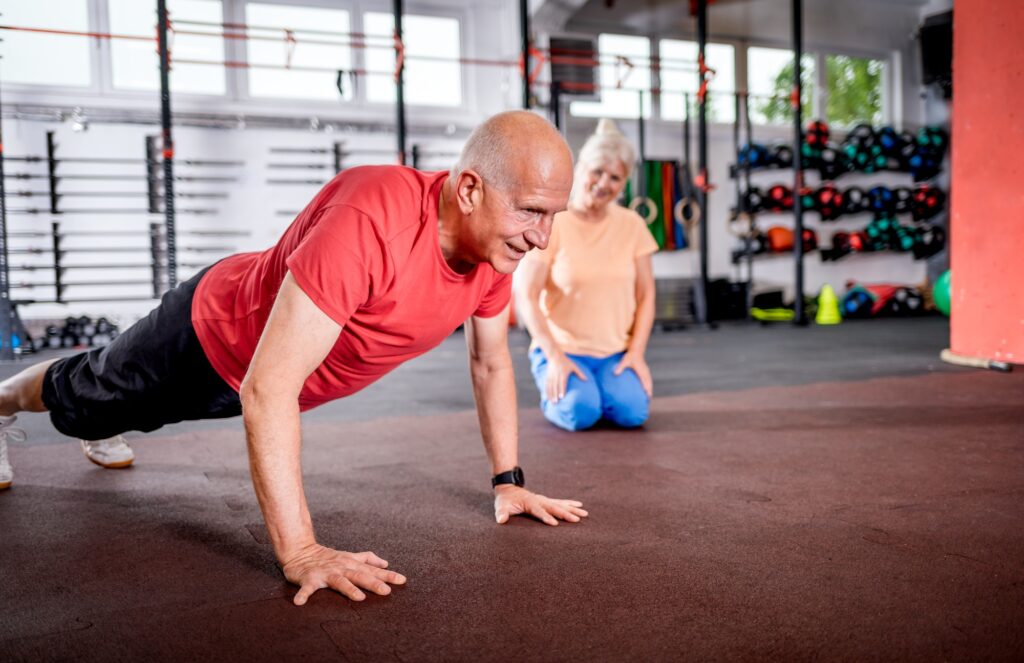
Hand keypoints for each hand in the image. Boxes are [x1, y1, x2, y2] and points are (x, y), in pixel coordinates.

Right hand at [281, 543, 406, 604]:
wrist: (301, 551)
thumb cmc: (328, 557)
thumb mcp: (350, 556)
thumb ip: (368, 559)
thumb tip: (386, 563)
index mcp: (352, 564)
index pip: (373, 570)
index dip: (388, 575)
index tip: (402, 580)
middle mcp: (342, 567)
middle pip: (360, 576)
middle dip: (374, 583)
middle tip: (387, 591)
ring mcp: (326, 573)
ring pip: (340, 581)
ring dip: (349, 589)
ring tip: (359, 598)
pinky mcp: (309, 579)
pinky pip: (307, 588)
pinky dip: (304, 595)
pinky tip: (300, 603)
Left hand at [494, 485, 588, 525]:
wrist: (508, 488)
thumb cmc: (505, 500)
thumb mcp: (501, 505)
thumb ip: (501, 513)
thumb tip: (500, 520)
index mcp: (529, 502)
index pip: (539, 511)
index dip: (546, 517)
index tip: (555, 524)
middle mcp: (539, 500)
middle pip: (554, 507)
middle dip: (565, 514)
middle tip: (576, 520)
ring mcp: (544, 500)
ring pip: (560, 505)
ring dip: (572, 509)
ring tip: (585, 514)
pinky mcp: (546, 501)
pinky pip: (560, 502)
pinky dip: (570, 504)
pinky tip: (580, 506)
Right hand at [545, 351, 586, 402]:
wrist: (555, 356)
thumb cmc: (566, 362)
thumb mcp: (574, 366)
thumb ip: (580, 374)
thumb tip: (587, 380)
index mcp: (563, 374)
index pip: (562, 383)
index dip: (562, 390)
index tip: (562, 397)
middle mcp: (556, 375)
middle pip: (555, 387)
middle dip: (555, 395)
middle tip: (556, 402)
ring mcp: (551, 376)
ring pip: (550, 387)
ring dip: (551, 395)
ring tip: (552, 402)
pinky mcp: (548, 376)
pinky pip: (547, 385)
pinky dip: (547, 391)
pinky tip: (547, 397)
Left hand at [613, 351, 652, 397]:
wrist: (636, 350)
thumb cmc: (630, 356)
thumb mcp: (624, 361)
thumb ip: (620, 367)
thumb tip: (615, 373)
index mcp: (642, 373)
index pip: (646, 385)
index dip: (647, 392)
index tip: (647, 399)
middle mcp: (645, 373)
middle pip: (649, 386)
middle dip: (649, 394)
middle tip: (648, 402)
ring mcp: (646, 372)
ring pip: (650, 384)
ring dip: (649, 390)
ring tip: (648, 398)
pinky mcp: (645, 371)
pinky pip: (648, 381)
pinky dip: (648, 386)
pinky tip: (645, 390)